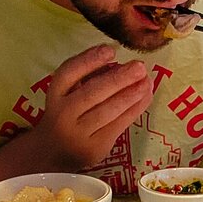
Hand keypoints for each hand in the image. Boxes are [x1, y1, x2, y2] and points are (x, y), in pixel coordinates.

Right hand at [26, 45, 154, 169]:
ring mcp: (79, 133)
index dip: (89, 60)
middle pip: (91, 93)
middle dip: (118, 79)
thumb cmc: (67, 114)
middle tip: (139, 67)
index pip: (68, 73)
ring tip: (147, 81)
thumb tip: (120, 65)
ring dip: (131, 94)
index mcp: (55, 94)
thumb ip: (86, 78)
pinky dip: (135, 109)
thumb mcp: (67, 94)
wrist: (56, 152)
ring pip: (108, 111)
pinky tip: (145, 96)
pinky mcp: (95, 147)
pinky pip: (119, 125)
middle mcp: (63, 114)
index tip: (110, 49)